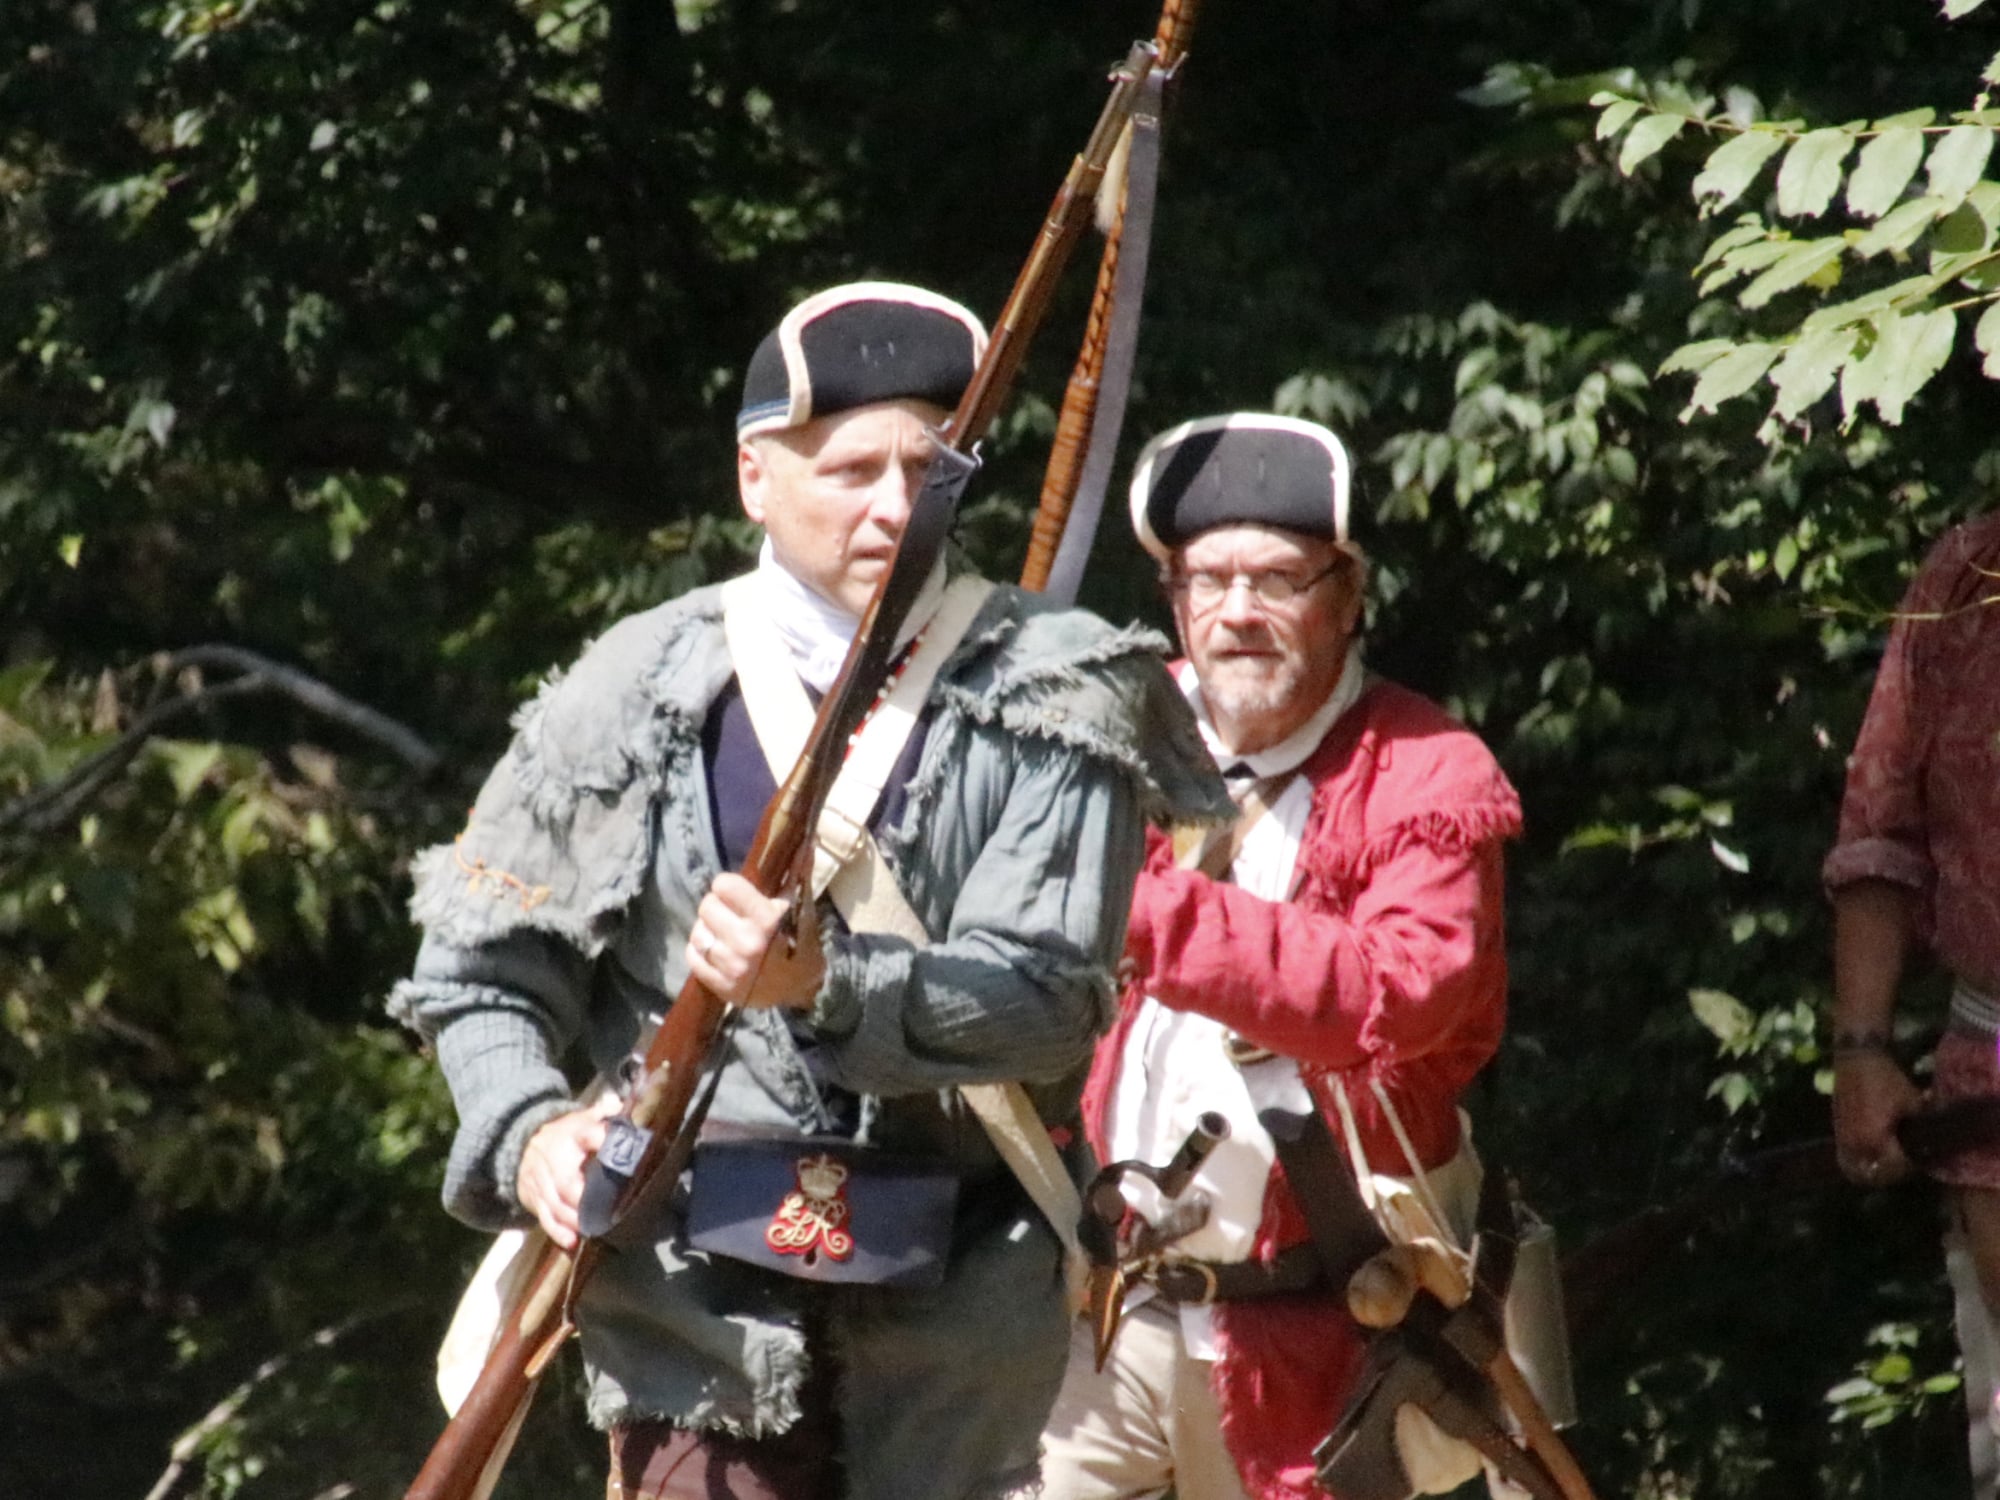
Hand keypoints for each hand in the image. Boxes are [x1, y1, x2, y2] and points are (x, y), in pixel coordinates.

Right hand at [516, 1095, 620, 1248]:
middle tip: (607, 1209)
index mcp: (572, 1134)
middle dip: (583, 1197)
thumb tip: (617, 1102)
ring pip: (556, 1204)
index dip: (602, 1139)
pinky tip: (571, 1242)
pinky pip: (544, 1217)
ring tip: (593, 1229)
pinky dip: (557, 1231)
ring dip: (574, 1219)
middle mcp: (555, 1159)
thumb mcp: (582, 1118)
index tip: (620, 1147)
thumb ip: (603, 1111)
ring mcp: (542, 1182)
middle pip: (566, 1181)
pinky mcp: (534, 1199)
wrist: (519, 1144)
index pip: (588, 1134)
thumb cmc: (563, 1135)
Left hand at [686, 872, 823, 1011]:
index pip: (724, 885)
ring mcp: (731, 967)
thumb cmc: (801, 944)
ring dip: (708, 930)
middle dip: (718, 907)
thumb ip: (797, 874)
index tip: (737, 893)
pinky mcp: (720, 985)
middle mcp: (746, 943)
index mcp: (767, 920)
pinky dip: (701, 951)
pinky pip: (693, 956)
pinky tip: (717, 951)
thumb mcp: (801, 909)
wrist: (803, 991)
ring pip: (697, 932)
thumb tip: (808, 838)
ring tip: (724, 934)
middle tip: (731, 915)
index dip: (729, 887)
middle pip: (707, 906)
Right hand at [1831, 1049, 1921, 1186]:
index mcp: (1874, 1140)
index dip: (1910, 1166)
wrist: (1857, 1056)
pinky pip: (1846, 1155)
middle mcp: (1854, 1144)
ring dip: (1870, 1169)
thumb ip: (1923, 1125)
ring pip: (1854, 1168)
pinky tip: (1873, 1148)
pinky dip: (1859, 1157)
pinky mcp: (1836, 1127)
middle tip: (1904, 1163)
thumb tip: (1937, 1140)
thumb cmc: (1887, 1078)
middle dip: (1889, 1173)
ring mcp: (1842, 1136)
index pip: (1895, 1168)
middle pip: (1871, 1175)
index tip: (1921, 1159)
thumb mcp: (1913, 1101)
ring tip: (1885, 1161)